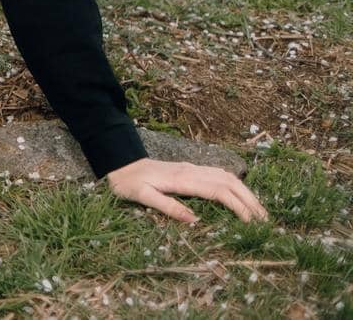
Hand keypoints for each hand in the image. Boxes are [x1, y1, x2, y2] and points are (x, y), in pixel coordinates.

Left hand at [105, 158, 269, 223]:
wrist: (121, 164)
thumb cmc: (129, 183)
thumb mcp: (142, 196)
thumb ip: (167, 206)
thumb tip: (194, 220)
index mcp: (183, 179)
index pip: (219, 191)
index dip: (238, 206)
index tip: (251, 223)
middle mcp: (192, 171)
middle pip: (230, 182)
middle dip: (250, 200)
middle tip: (265, 221)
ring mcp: (193, 168)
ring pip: (228, 176)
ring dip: (246, 192)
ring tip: (259, 211)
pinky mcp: (191, 170)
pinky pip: (219, 174)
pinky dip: (235, 185)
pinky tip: (241, 196)